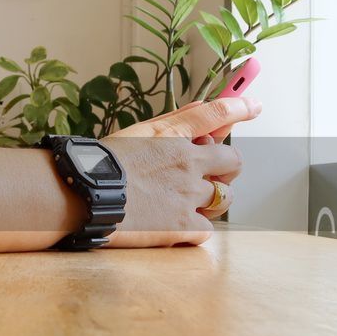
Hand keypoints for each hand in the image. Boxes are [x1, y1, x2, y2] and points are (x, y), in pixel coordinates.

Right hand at [101, 97, 260, 247]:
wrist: (82, 196)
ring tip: (190, 201)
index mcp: (174, 138)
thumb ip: (175, 122)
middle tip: (210, 174)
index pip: (217, 113)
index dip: (241, 107)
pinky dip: (196, 227)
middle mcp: (188, 165)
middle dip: (227, 167)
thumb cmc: (103, 164)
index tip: (254, 107)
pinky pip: (207, 228)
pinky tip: (177, 223)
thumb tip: (204, 107)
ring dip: (214, 198)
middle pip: (234, 162)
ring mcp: (187, 197)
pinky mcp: (181, 226)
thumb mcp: (137, 134)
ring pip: (225, 197)